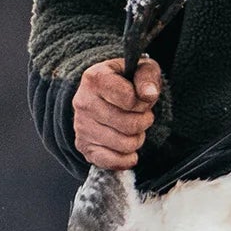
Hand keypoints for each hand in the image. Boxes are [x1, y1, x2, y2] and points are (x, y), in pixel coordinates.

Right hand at [74, 55, 159, 170]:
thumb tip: (149, 94)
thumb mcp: (139, 69)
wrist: (100, 94)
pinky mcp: (84, 146)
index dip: (143, 102)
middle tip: (140, 115)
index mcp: (95, 79)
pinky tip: (128, 148)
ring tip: (132, 127)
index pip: (130, 99)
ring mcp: (82, 127)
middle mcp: (83, 103)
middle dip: (144, 122)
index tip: (140, 98)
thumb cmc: (124, 81)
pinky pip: (112, 162)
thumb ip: (147, 76)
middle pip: (130, 125)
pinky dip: (127, 158)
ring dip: (137, 139)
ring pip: (125, 145)